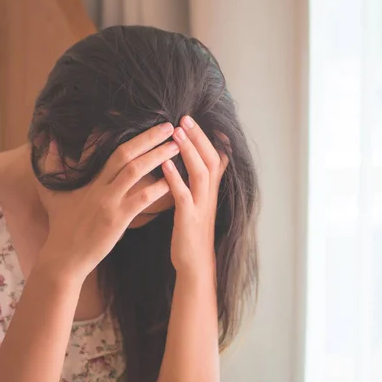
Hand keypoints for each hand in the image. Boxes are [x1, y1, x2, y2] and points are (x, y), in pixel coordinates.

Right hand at [38, 123, 178, 277]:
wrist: (63, 258)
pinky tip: (173, 180)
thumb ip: (53, 165)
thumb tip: (50, 141)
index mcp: (91, 180)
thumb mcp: (53, 194)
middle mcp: (101, 187)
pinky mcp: (117, 219)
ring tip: (176, 146)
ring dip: (158, 156)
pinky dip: (159, 187)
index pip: (111, 150)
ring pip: (136, 171)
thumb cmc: (61, 226)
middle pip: (126, 154)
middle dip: (149, 138)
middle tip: (169, 126)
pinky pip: (142, 198)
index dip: (131, 135)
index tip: (149, 124)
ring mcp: (109, 202)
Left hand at [162, 116, 228, 278]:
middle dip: (199, 137)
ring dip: (189, 151)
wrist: (194, 264)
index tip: (197, 118)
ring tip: (177, 133)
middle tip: (185, 117)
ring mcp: (201, 206)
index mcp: (210, 190)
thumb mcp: (198, 203)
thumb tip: (191, 162)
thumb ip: (196, 182)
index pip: (217, 157)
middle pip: (212, 158)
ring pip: (201, 173)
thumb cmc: (192, 231)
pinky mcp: (189, 219)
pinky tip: (164, 165)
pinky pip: (184, 195)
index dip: (210, 137)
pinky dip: (175, 178)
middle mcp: (209, 194)